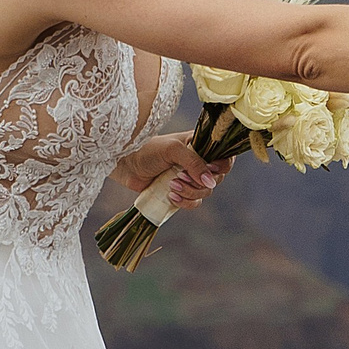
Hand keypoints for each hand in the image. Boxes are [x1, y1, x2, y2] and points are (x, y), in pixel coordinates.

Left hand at [116, 135, 231, 209]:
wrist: (125, 163)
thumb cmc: (147, 149)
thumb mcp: (173, 150)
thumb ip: (194, 163)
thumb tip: (210, 182)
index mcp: (200, 145)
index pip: (224, 156)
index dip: (222, 165)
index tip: (211, 168)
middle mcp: (197, 162)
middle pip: (216, 178)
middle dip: (199, 181)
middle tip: (180, 176)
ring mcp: (189, 178)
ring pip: (205, 193)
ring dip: (190, 192)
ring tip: (171, 185)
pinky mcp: (179, 192)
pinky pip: (193, 203)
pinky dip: (185, 202)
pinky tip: (171, 196)